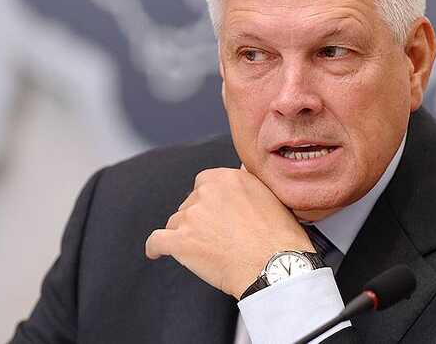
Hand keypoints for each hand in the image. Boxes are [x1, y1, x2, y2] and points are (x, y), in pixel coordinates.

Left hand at [145, 166, 314, 298]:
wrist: (275, 265)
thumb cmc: (280, 237)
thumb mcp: (270, 196)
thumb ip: (247, 183)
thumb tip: (240, 170)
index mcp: (227, 178)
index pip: (204, 183)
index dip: (208, 201)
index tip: (214, 213)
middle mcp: (206, 192)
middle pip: (189, 204)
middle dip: (198, 219)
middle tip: (214, 237)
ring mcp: (191, 217)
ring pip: (175, 223)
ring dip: (184, 235)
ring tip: (203, 252)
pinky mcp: (180, 241)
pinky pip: (156, 241)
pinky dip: (156, 248)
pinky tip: (157, 252)